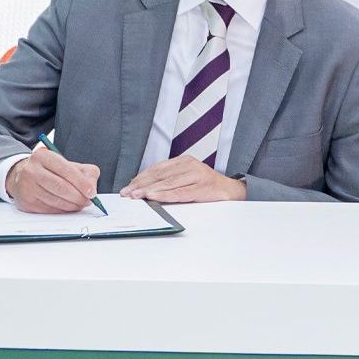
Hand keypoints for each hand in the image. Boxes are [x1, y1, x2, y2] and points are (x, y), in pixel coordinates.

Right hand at [5, 147, 99, 213]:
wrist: (24, 176)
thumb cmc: (51, 170)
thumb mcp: (69, 164)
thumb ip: (86, 173)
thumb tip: (91, 189)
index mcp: (44, 156)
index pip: (66, 170)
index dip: (81, 183)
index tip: (91, 192)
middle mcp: (32, 170)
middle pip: (60, 186)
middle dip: (78, 196)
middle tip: (88, 201)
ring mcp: (26, 187)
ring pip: (54, 200)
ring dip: (71, 205)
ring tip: (80, 204)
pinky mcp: (26, 202)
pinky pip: (48, 209)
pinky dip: (62, 210)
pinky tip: (68, 207)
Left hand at [120, 156, 245, 202]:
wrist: (230, 191)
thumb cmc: (205, 186)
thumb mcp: (187, 178)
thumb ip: (170, 180)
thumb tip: (144, 188)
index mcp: (184, 161)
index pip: (158, 168)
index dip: (141, 177)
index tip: (128, 186)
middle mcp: (190, 165)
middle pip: (160, 175)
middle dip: (141, 184)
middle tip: (127, 193)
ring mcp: (197, 175)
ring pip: (168, 183)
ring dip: (149, 190)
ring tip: (136, 196)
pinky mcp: (202, 187)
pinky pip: (179, 192)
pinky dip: (164, 195)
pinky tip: (154, 198)